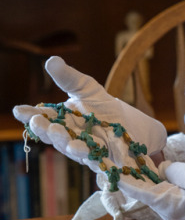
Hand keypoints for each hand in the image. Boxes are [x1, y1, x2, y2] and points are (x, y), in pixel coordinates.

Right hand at [13, 56, 166, 175]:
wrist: (131, 125)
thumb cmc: (102, 106)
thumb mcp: (87, 87)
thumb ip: (69, 77)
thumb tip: (51, 60)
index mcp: (62, 119)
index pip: (43, 117)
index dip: (30, 115)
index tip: (19, 110)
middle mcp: (69, 137)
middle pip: (54, 136)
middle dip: (46, 130)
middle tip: (37, 121)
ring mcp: (84, 150)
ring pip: (72, 148)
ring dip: (65, 143)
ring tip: (59, 133)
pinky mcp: (101, 159)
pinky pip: (94, 159)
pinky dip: (89, 155)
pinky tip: (83, 148)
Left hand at [118, 159, 184, 219]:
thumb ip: (169, 170)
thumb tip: (160, 170)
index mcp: (168, 206)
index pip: (138, 191)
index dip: (123, 178)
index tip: (109, 168)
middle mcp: (169, 212)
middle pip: (144, 192)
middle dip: (132, 177)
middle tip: (119, 159)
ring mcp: (178, 209)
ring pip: (155, 192)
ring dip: (145, 178)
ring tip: (132, 161)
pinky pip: (167, 191)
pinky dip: (158, 181)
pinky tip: (153, 168)